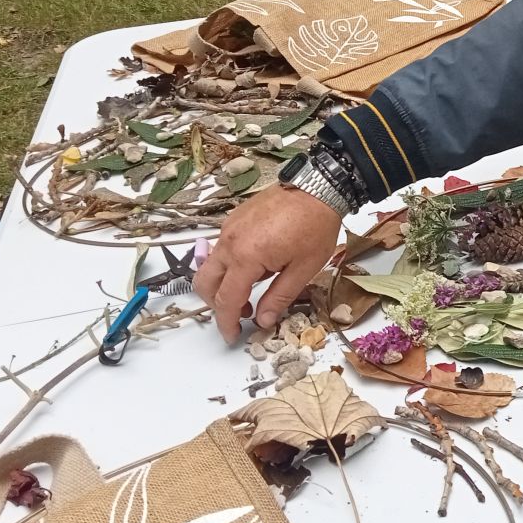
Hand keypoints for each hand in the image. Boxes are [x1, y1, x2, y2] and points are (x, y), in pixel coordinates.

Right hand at [193, 184, 343, 343]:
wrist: (318, 187)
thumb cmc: (315, 227)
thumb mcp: (303, 269)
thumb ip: (279, 297)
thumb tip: (263, 321)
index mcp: (246, 257)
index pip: (226, 300)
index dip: (226, 323)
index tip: (232, 336)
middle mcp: (229, 242)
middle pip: (205, 283)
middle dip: (217, 305)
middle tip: (241, 314)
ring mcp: (229, 228)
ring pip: (210, 265)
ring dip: (222, 285)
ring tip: (251, 292)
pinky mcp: (234, 219)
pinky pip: (221, 249)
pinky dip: (229, 265)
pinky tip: (256, 267)